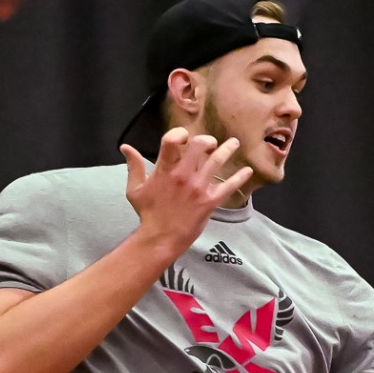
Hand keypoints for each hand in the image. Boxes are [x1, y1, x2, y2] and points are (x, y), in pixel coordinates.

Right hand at [121, 128, 253, 251]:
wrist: (160, 239)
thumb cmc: (147, 214)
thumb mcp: (135, 189)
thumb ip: (134, 166)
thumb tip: (125, 147)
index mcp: (164, 170)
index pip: (172, 141)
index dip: (180, 134)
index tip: (184, 136)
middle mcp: (183, 175)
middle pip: (199, 146)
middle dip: (207, 140)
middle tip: (210, 143)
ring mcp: (198, 188)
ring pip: (216, 162)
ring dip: (228, 150)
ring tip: (235, 143)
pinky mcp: (209, 201)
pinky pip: (228, 187)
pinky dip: (239, 178)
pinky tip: (247, 171)